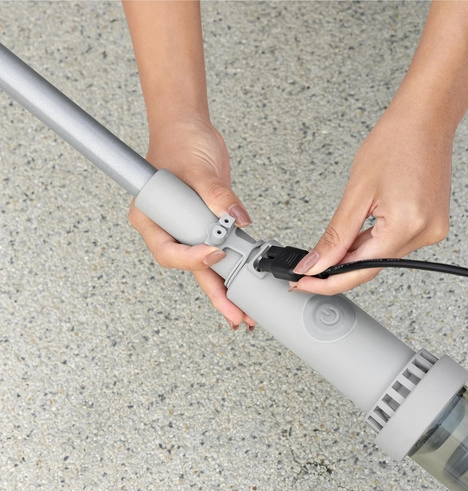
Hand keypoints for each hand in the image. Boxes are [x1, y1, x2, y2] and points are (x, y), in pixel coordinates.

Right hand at [129, 117, 255, 329]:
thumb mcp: (198, 168)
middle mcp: (168, 228)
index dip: (192, 258)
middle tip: (236, 316)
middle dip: (214, 293)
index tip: (215, 253)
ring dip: (226, 287)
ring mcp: (188, 228)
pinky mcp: (206, 224)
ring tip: (245, 310)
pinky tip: (246, 280)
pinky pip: (220, 248)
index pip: (169, 251)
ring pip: (206, 265)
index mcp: (151, 218)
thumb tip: (238, 218)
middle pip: (190, 268)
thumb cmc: (178, 141)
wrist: (188, 127)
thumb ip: (217, 195)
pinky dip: (233, 264)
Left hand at [292, 105, 452, 294]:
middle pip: (370, 266)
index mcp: (406, 225)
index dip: (328, 282)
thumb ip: (335, 236)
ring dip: (352, 256)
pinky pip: (393, 244)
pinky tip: (355, 237)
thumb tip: (315, 264)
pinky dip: (370, 244)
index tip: (303, 283)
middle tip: (307, 269)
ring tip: (329, 248)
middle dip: (336, 269)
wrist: (426, 118)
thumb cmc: (395, 142)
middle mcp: (425, 233)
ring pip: (381, 257)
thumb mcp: (356, 192)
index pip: (360, 271)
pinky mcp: (430, 224)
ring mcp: (431, 230)